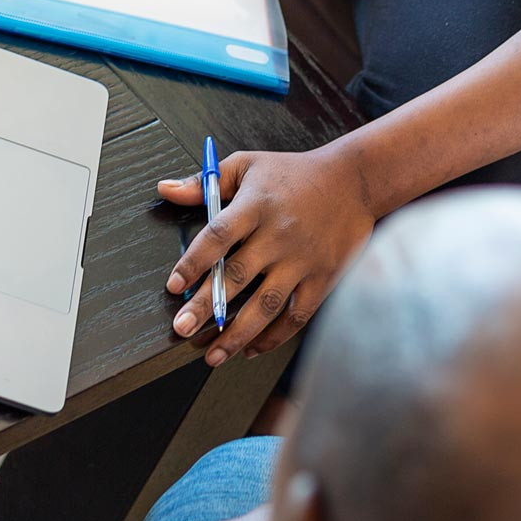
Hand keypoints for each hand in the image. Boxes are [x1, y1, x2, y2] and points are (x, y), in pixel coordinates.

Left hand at [162, 148, 375, 362]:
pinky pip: (296, 316)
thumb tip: (166, 190)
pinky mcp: (323, 278)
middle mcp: (278, 235)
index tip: (174, 286)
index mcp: (256, 205)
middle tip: (181, 329)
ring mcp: (302, 260)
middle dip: (206, 307)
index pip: (218, 236)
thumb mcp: (248, 165)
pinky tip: (251, 349)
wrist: (354, 181)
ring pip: (265, 305)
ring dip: (237, 334)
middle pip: (237, 276)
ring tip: (212, 355)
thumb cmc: (295, 173)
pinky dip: (274, 337)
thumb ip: (206, 182)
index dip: (193, 263)